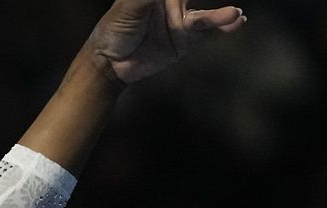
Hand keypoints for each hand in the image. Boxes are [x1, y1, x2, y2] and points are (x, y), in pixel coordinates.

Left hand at [86, 0, 245, 84]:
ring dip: (221, 15)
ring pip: (206, 16)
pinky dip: (223, 27)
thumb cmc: (113, 30)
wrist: (109, 64)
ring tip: (233, 14)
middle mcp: (175, 4)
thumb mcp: (128, 7)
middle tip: (230, 2)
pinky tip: (236, 22)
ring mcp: (181, 23)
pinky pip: (207, 33)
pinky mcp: (185, 42)